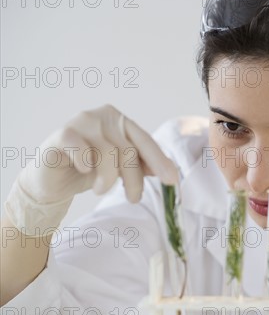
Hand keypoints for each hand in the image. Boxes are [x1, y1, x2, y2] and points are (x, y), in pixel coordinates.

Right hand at [4, 104, 178, 235]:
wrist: (51, 182)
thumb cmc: (88, 171)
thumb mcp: (119, 169)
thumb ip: (140, 164)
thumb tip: (167, 169)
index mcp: (119, 121)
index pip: (145, 140)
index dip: (159, 161)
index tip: (172, 180)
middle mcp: (102, 116)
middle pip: (128, 149)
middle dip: (134, 178)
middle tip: (133, 198)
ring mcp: (80, 122)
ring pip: (108, 152)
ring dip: (107, 179)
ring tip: (100, 189)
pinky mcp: (61, 134)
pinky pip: (80, 148)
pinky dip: (86, 162)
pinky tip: (85, 170)